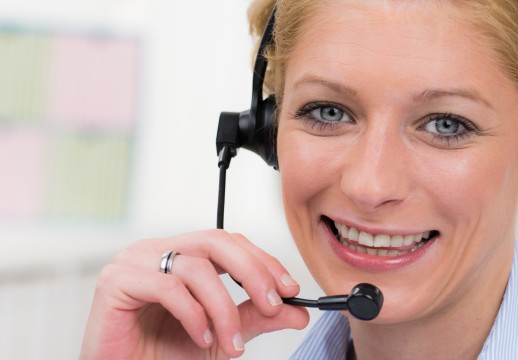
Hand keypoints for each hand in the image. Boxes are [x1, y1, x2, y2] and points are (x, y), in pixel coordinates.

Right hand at [80, 229, 308, 358]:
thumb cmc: (163, 353)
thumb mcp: (222, 334)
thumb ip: (256, 318)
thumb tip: (298, 312)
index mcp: (183, 254)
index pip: (230, 242)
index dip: (263, 261)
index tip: (290, 289)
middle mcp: (159, 250)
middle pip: (216, 241)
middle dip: (252, 272)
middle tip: (273, 304)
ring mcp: (135, 261)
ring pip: (195, 268)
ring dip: (223, 309)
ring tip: (232, 343)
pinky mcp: (116, 281)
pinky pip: (167, 287)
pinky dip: (193, 314)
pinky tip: (201, 337)